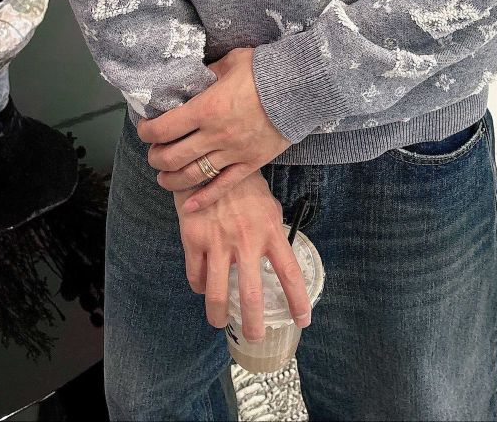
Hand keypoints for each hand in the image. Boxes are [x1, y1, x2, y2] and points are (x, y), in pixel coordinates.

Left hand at [137, 47, 291, 211]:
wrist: (300, 87)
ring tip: (164, 177)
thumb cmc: (264, 70)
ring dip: (171, 179)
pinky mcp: (250, 163)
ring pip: (192, 175)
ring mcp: (233, 152)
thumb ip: (207, 74)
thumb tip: (193, 79)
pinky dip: (204, 198)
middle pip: (172, 157)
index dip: (147, 131)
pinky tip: (190, 205)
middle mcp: (215, 135)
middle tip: (153, 153)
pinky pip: (223, 186)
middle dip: (155, 157)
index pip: (163, 128)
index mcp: (205, 109)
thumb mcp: (229, 63)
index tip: (145, 129)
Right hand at [174, 170, 311, 341]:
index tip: (303, 320)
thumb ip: (272, 230)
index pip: (289, 273)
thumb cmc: (242, 184)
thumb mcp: (267, 204)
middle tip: (255, 336)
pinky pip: (196, 277)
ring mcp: (218, 241)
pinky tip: (203, 288)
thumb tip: (278, 253)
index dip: (297, 300)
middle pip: (252, 295)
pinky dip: (200, 288)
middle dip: (254, 324)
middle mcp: (246, 240)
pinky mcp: (193, 239)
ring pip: (217, 294)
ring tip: (222, 323)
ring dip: (219, 316)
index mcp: (270, 231)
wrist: (208, 161)